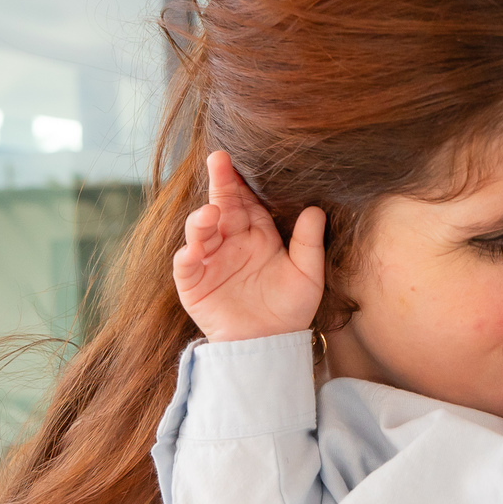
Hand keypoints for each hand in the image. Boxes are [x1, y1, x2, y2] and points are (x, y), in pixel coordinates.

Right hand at [173, 151, 325, 342]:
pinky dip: (187, 255)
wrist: (272, 344)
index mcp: (257, 235)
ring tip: (210, 212)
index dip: (241, 182)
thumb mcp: (308, 274)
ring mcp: (210, 261)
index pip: (247, 202)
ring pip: (200, 232)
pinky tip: (194, 249)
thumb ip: (309, 242)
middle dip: (219, 184)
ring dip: (202, 219)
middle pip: (221, 207)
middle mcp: (231, 242)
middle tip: (218, 159)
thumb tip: (316, 209)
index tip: (238, 159)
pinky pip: (187, 265)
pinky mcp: (194, 284)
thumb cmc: (291, 308)